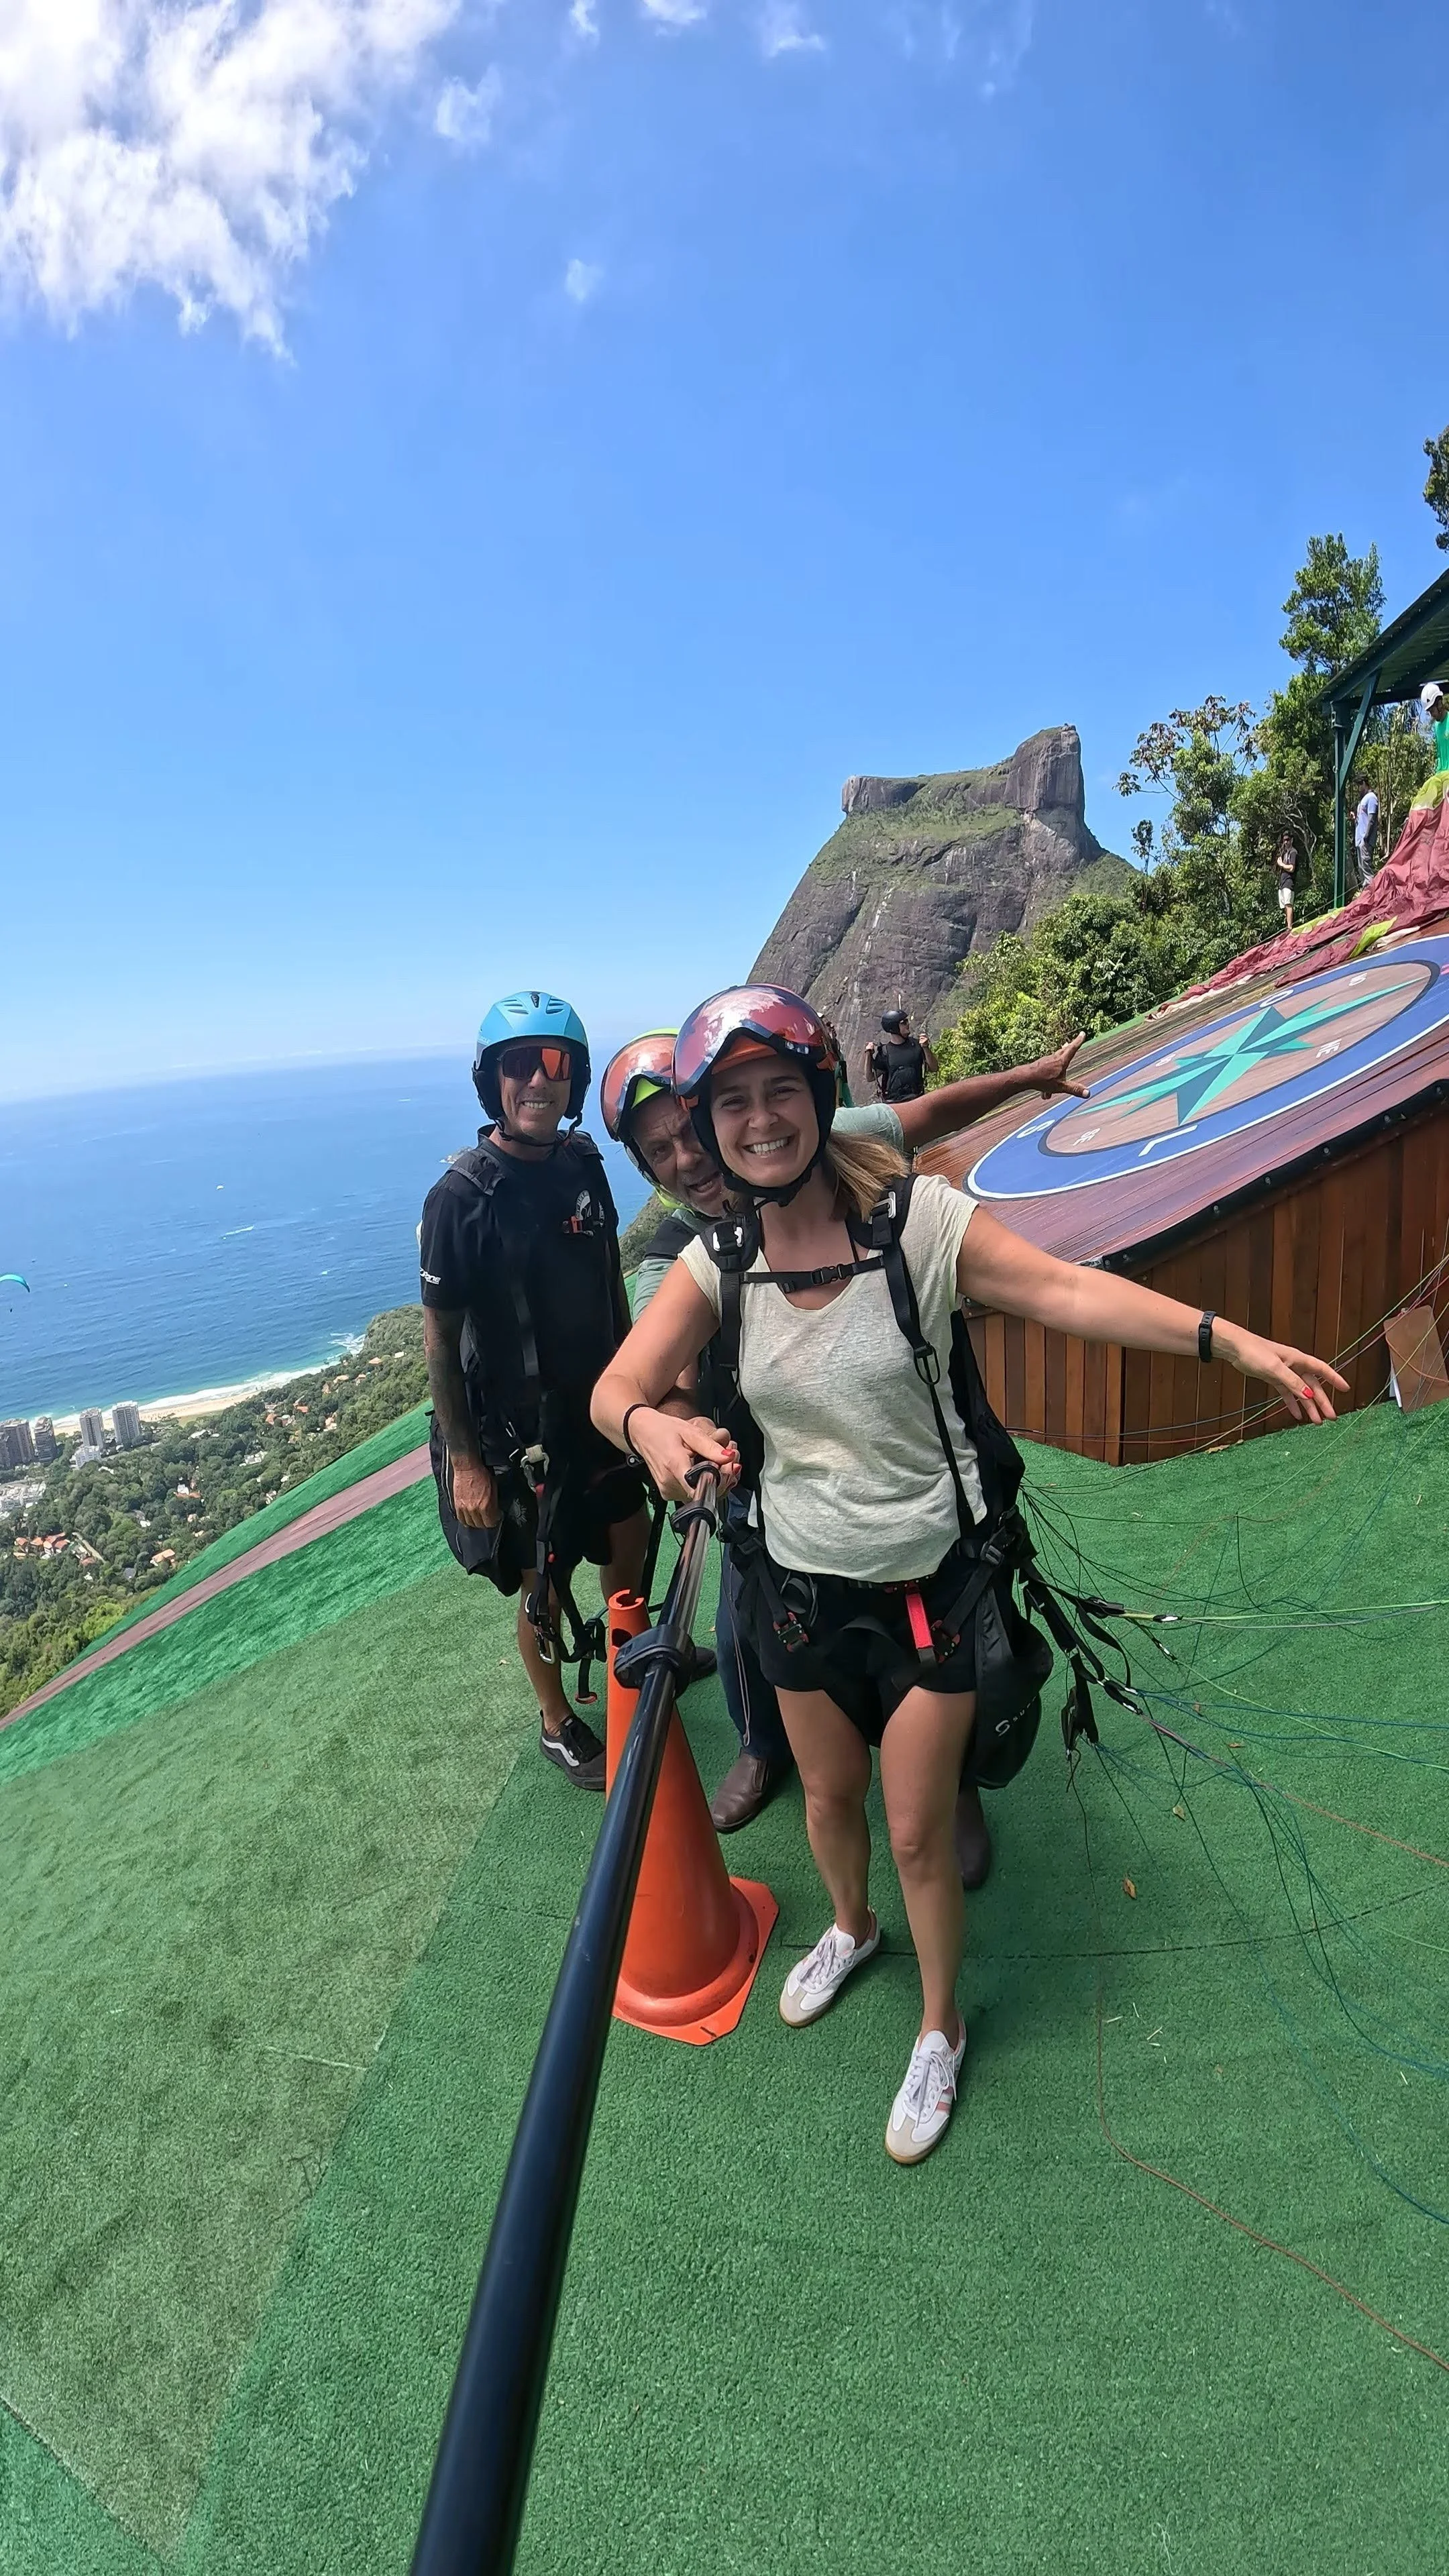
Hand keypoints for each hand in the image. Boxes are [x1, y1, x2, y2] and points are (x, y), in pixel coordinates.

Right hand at [452, 1456, 501, 1528]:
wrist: (467, 1468)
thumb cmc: (481, 1475)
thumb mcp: (494, 1488)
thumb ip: (494, 1503)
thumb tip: (495, 1511)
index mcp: (485, 1506)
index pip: (490, 1523)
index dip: (494, 1521)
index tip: (495, 1517)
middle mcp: (474, 1509)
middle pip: (480, 1525)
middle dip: (486, 1522)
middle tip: (488, 1517)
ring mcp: (464, 1508)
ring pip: (470, 1524)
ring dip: (476, 1522)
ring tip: (479, 1518)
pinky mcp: (457, 1505)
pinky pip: (461, 1519)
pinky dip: (465, 1520)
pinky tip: (469, 1518)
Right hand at [630, 1408, 739, 1503]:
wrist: (641, 1433)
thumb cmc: (662, 1430)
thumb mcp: (689, 1431)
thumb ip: (710, 1446)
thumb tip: (728, 1457)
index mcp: (674, 1466)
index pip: (700, 1488)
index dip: (720, 1480)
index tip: (728, 1466)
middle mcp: (669, 1483)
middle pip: (705, 1491)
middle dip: (724, 1477)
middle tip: (729, 1458)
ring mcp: (667, 1490)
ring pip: (701, 1495)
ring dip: (716, 1481)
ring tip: (719, 1461)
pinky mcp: (668, 1493)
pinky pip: (693, 1494)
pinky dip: (704, 1484)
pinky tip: (708, 1469)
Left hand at [1033, 1033, 1089, 1098]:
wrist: (1025, 1077)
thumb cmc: (1043, 1080)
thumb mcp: (1061, 1087)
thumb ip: (1074, 1089)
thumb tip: (1088, 1093)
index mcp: (1061, 1061)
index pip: (1073, 1049)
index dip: (1078, 1041)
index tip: (1082, 1033)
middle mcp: (1054, 1058)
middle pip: (1063, 1052)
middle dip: (1068, 1049)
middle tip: (1070, 1044)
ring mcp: (1045, 1061)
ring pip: (1054, 1063)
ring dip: (1057, 1070)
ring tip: (1057, 1077)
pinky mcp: (1038, 1065)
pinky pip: (1046, 1071)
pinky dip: (1048, 1080)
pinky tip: (1044, 1092)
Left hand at [1215, 1326, 1349, 1423]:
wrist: (1235, 1348)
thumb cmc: (1255, 1352)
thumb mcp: (1275, 1368)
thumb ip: (1292, 1382)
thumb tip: (1308, 1396)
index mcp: (1298, 1359)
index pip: (1322, 1369)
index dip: (1334, 1379)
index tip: (1346, 1389)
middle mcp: (1294, 1366)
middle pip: (1313, 1386)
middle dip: (1323, 1402)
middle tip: (1331, 1417)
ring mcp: (1284, 1373)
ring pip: (1301, 1392)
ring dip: (1309, 1406)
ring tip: (1317, 1421)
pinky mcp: (1274, 1378)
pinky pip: (1287, 1394)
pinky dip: (1292, 1404)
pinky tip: (1297, 1415)